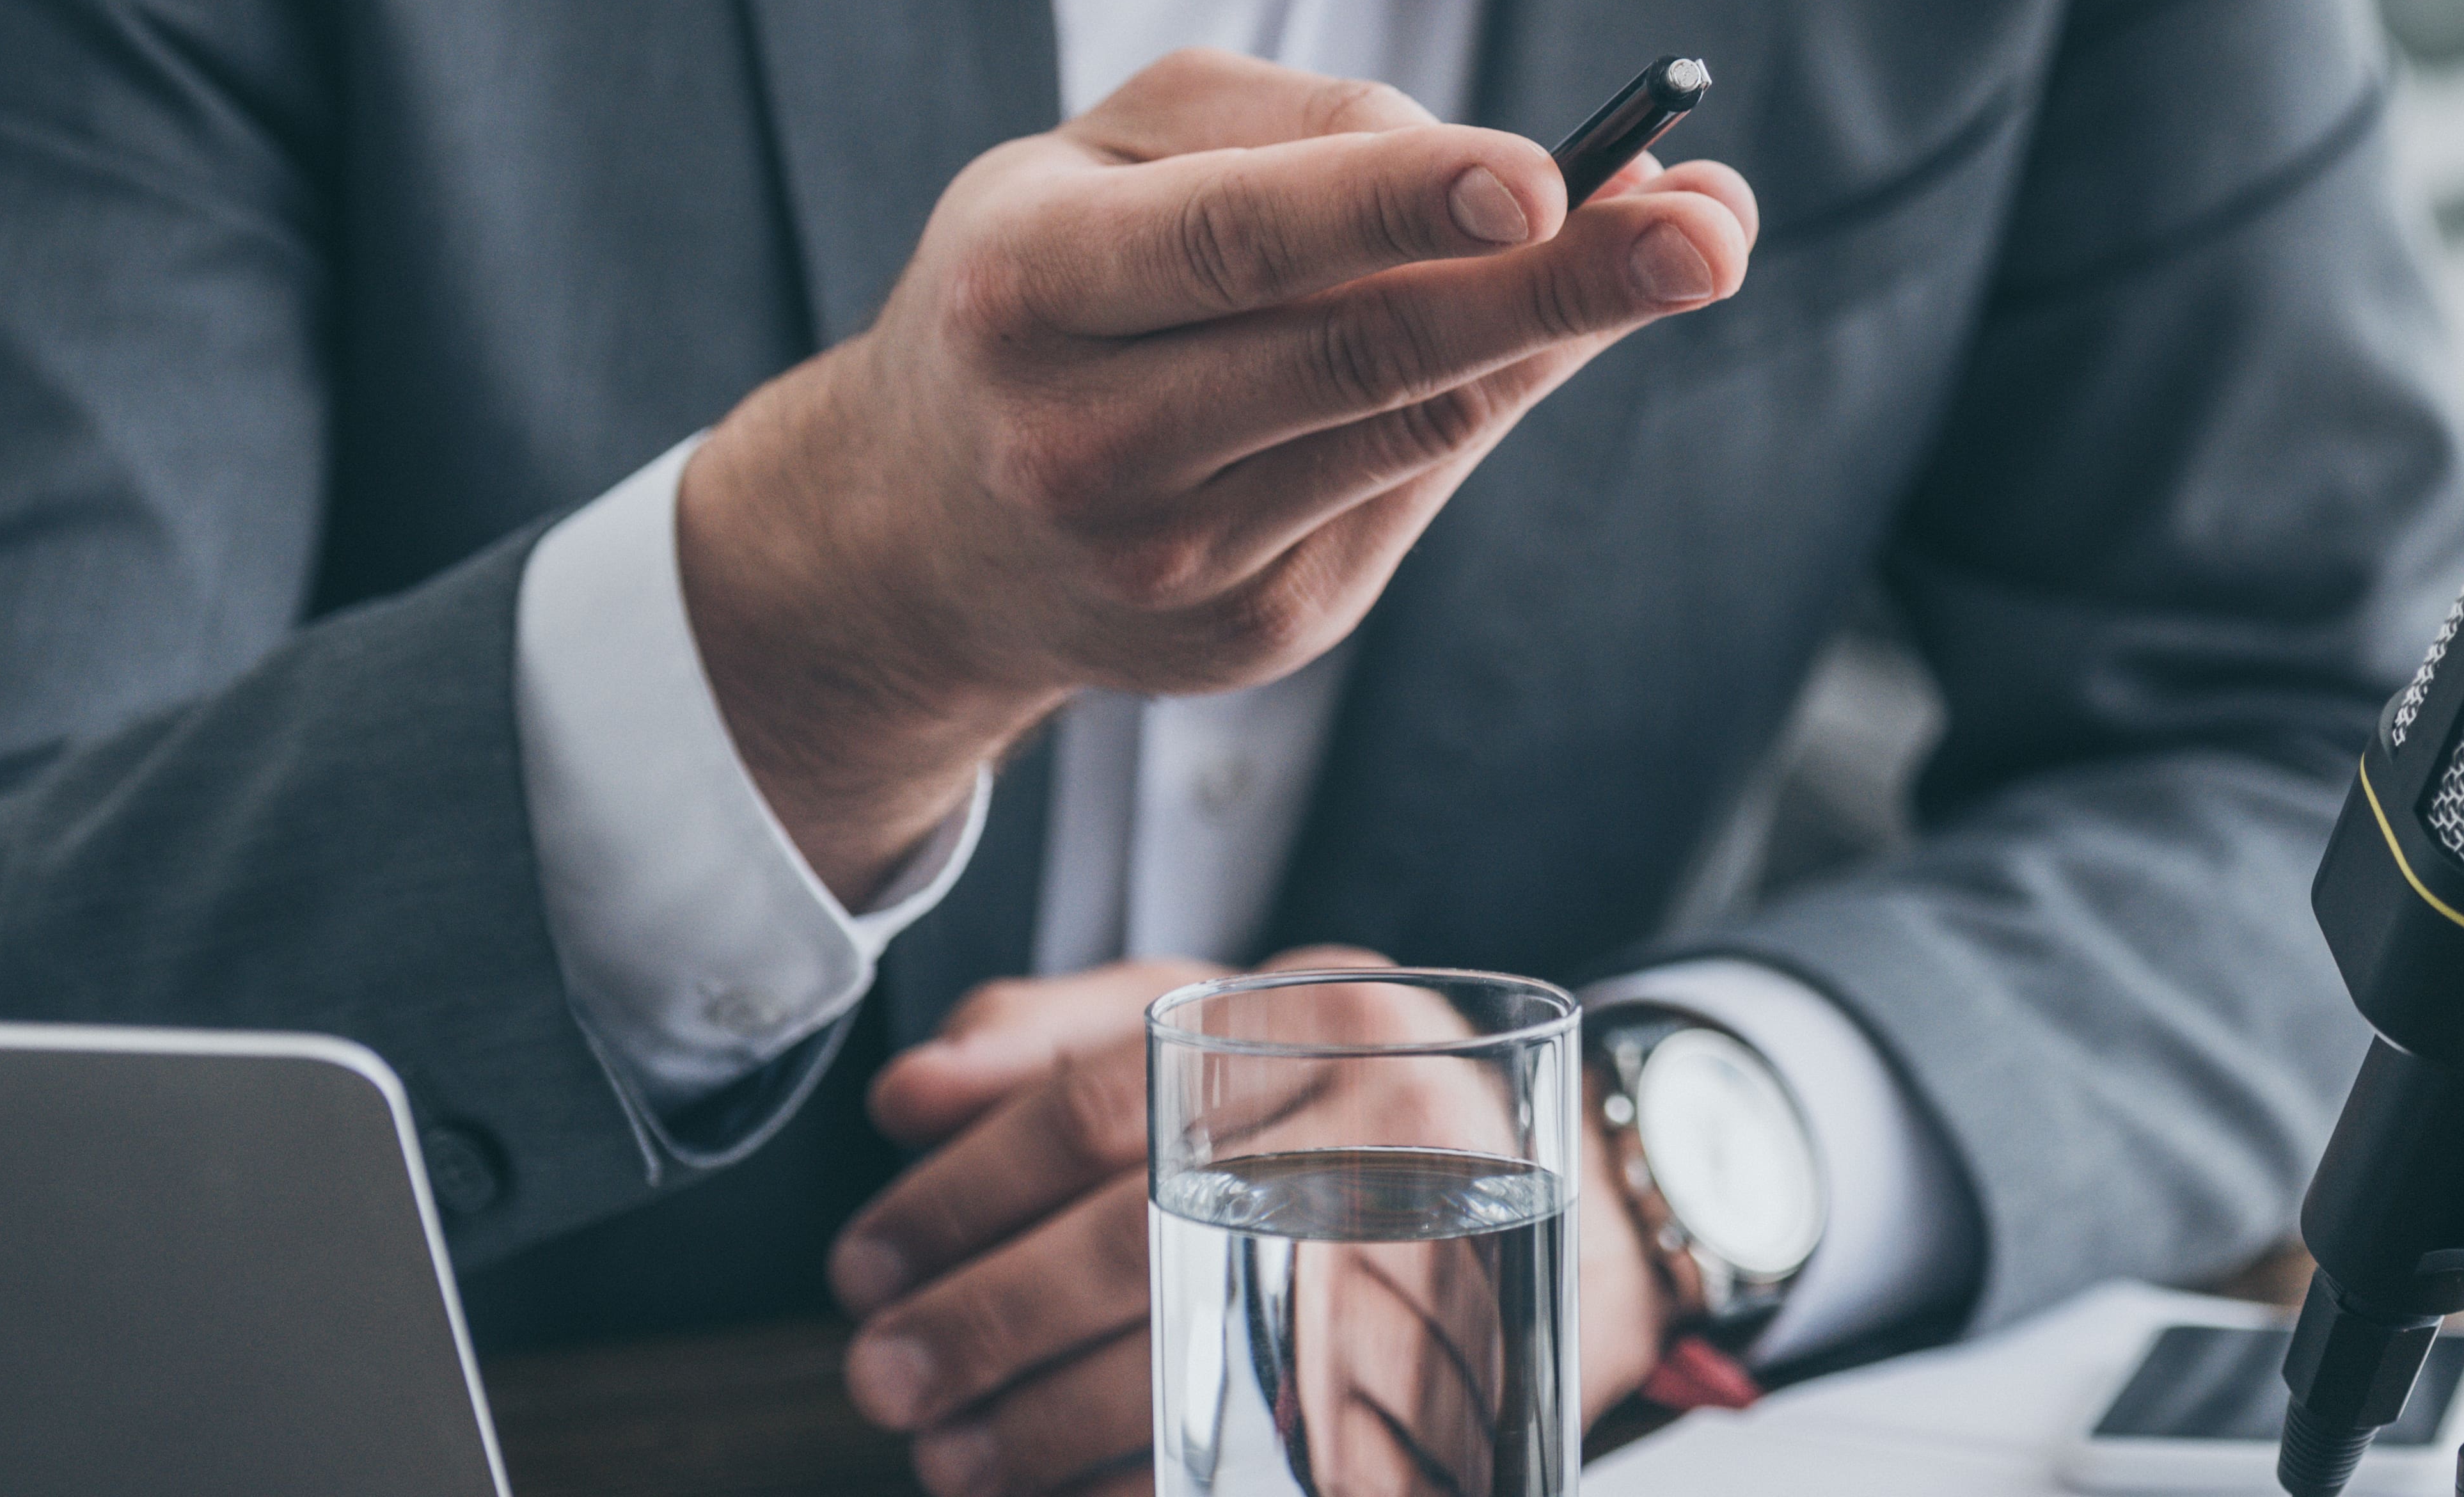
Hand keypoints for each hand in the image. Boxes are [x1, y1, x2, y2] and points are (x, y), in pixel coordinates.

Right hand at [676, 50, 1756, 894]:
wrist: (918, 534)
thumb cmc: (1044, 281)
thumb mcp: (1107, 153)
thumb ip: (1294, 129)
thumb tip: (1507, 162)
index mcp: (1027, 288)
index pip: (1239, 243)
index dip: (1398, 207)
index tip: (1547, 172)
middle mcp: (1085, 441)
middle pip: (1363, 355)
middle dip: (1557, 284)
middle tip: (1708, 227)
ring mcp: (1175, 560)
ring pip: (1415, 428)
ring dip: (1569, 333)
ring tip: (1695, 239)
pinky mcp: (1257, 631)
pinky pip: (1415, 491)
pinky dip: (1500, 396)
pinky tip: (1556, 331)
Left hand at [834, 952, 1676, 1496]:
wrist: (1596, 1207)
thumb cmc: (1366, 1111)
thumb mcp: (1240, 1026)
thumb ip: (1067, 1034)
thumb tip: (908, 1096)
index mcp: (1333, 1014)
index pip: (1102, 1103)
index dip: (961, 1192)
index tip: (867, 1259)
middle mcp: (1397, 1125)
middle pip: (1139, 1236)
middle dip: (982, 1321)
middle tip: (886, 1371)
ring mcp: (1432, 1259)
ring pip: (1194, 1359)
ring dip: (1043, 1427)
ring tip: (951, 1453)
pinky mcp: (1441, 1389)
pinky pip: (1272, 1460)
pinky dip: (1146, 1494)